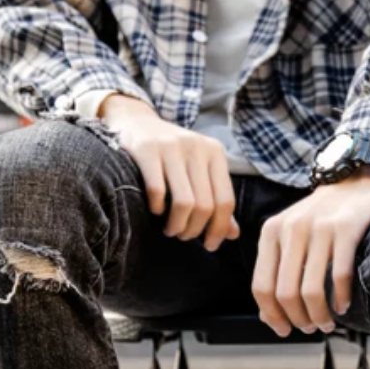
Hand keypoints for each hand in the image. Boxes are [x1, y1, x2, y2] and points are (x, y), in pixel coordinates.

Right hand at [99, 93, 240, 251]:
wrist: (136, 122)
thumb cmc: (172, 155)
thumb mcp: (199, 171)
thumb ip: (216, 200)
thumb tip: (233, 234)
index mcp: (215, 153)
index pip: (226, 201)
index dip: (219, 229)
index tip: (209, 246)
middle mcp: (197, 147)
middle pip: (205, 206)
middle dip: (194, 230)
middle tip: (183, 236)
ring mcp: (172, 146)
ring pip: (184, 203)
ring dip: (177, 225)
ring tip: (170, 229)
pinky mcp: (147, 149)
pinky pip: (157, 191)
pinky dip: (158, 209)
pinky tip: (156, 211)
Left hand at [251, 168, 369, 335]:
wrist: (352, 181)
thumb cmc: (319, 218)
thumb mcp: (289, 237)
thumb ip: (276, 271)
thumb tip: (268, 318)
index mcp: (271, 232)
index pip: (262, 286)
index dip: (271, 315)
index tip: (284, 330)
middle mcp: (291, 229)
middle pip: (286, 293)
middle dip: (298, 319)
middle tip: (311, 329)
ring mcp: (319, 228)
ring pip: (311, 290)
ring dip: (320, 316)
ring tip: (327, 323)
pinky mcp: (346, 229)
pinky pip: (340, 277)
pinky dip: (341, 299)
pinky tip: (343, 307)